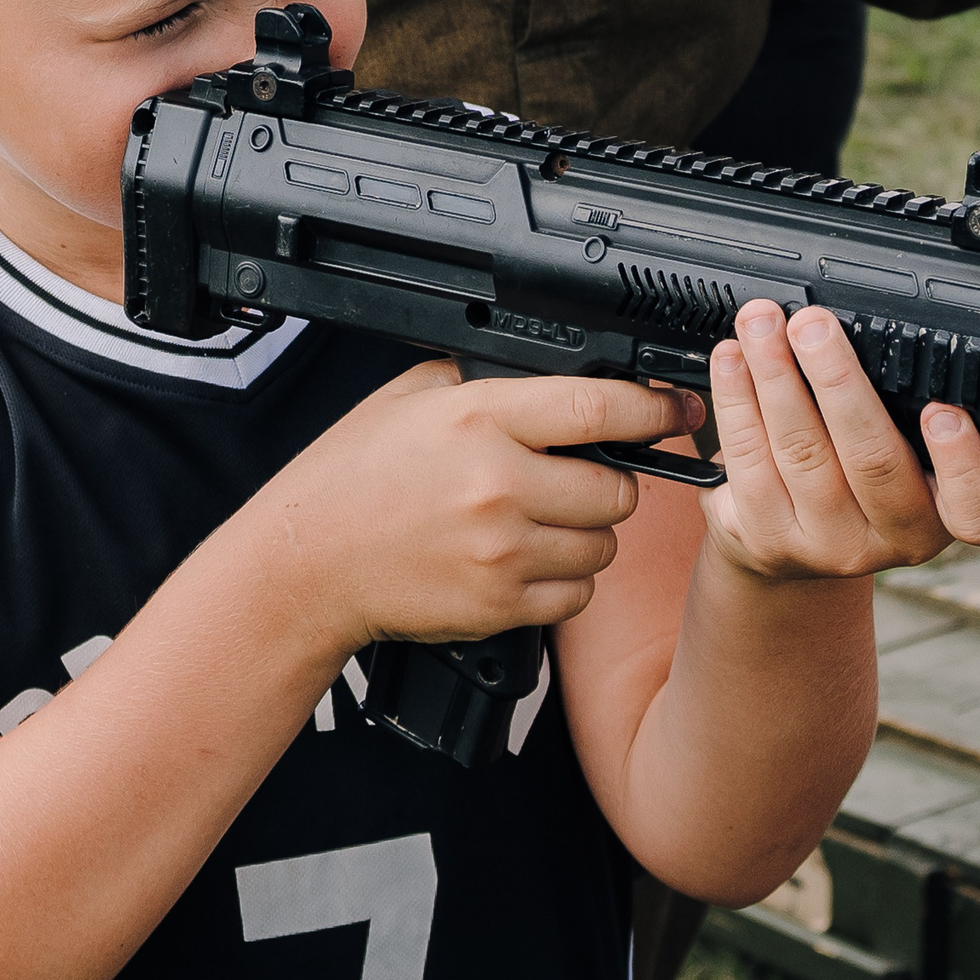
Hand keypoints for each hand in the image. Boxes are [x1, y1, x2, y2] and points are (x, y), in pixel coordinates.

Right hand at [233, 360, 697, 648]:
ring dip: (586, 534)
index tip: (673, 411)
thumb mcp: (412, 398)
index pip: (598, 407)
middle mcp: (498, 485)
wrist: (306, 563)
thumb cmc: (353, 478)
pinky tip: (523, 562)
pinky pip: (575, 595)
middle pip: (618, 488)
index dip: (652, 409)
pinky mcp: (499, 605)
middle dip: (610, 482)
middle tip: (574, 480)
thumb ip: (487, 382)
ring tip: (538, 523)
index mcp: (479, 420)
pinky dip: (563, 582)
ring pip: (602, 545)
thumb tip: (562, 374)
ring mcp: (501, 551)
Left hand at [701, 301, 979, 581]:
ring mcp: (827, 545)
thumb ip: (901, 407)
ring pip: (802, 452)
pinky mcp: (767, 538)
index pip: (977, 508)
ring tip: (761, 324)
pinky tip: (732, 361)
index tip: (943, 410)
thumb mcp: (901, 450)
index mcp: (944, 513)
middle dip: (838, 380)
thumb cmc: (855, 475)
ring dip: (776, 375)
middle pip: (872, 461)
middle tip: (813, 325)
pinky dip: (737, 399)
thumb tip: (875, 327)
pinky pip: (750, 459)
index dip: (963, 462)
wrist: (787, 542)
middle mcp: (893, 537)